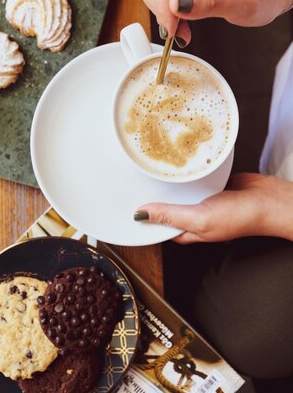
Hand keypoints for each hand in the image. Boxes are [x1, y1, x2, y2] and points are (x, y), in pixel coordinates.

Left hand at [134, 173, 292, 243]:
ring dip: (167, 181)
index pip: (156, 227)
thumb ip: (171, 216)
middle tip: (131, 178)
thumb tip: (141, 215)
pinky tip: (175, 161)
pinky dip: (185, 171)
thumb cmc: (241, 217)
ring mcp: (202, 199)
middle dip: (150, 195)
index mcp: (187, 231)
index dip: (141, 218)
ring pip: (178, 190)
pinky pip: (193, 177)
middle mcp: (193, 215)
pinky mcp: (211, 184)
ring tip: (148, 166)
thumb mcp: (200, 219)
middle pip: (165, 206)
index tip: (123, 204)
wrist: (271, 200)